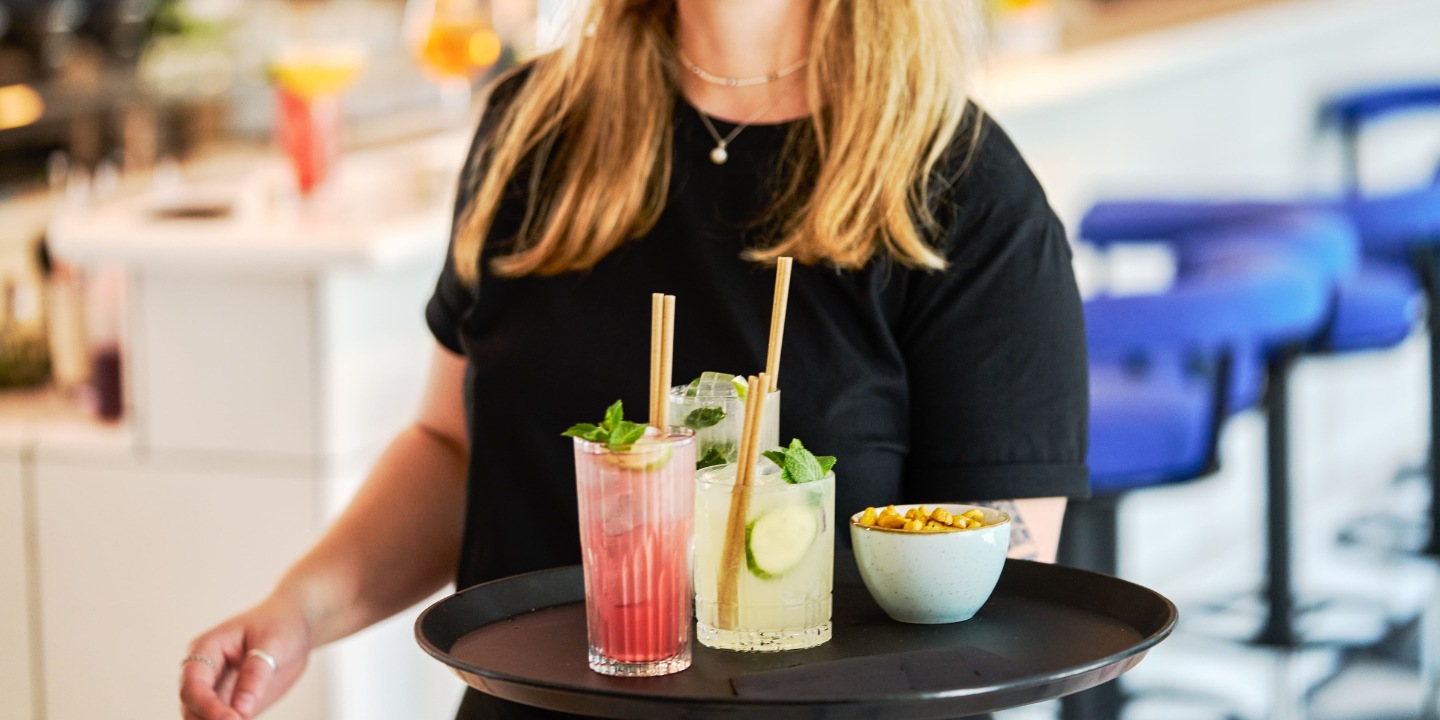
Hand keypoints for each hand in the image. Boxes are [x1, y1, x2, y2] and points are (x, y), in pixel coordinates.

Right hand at [179, 593, 312, 719]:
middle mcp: (204, 672)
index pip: (193, 686)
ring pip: (201, 718)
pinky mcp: (230, 704)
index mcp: (205, 649)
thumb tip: (241, 710)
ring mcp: (215, 690)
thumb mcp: (272, 644)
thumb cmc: (281, 626)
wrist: (295, 625)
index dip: (207, 707)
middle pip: (190, 707)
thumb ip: (255, 675)